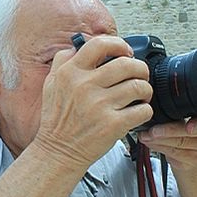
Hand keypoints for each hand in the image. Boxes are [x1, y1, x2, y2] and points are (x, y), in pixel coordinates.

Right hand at [32, 36, 153, 169]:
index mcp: (70, 73)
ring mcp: (100, 105)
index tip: (125, 52)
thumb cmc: (57, 121)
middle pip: (127, 64)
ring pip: (139, 86)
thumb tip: (81, 44)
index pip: (100, 44)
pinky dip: (145, 110)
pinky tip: (138, 112)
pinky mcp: (113, 124)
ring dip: (145, 89)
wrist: (58, 152)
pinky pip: (142, 110)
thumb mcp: (50, 84)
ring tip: (141, 95)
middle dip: (140, 68)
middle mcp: (85, 86)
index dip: (119, 45)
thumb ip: (63, 61)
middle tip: (139, 75)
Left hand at [138, 116, 196, 173]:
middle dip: (167, 131)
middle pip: (188, 134)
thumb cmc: (188, 132)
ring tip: (145, 136)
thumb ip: (180, 111)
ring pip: (179, 145)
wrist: (193, 156)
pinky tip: (151, 144)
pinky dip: (159, 148)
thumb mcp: (188, 117)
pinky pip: (174, 155)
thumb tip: (156, 107)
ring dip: (158, 141)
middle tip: (151, 130)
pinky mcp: (194, 162)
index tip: (188, 127)